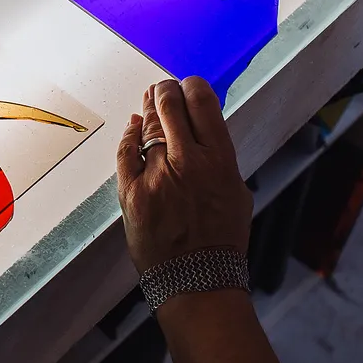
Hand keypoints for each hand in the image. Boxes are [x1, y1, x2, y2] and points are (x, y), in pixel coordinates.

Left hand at [116, 78, 252, 271]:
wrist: (197, 278)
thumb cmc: (221, 239)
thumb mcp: (236, 191)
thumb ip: (218, 158)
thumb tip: (202, 131)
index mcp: (219, 160)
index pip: (202, 103)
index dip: (193, 86)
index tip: (189, 84)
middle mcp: (188, 162)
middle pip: (170, 106)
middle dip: (166, 91)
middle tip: (164, 87)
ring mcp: (157, 176)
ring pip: (147, 126)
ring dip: (149, 109)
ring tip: (150, 99)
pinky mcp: (132, 191)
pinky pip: (126, 151)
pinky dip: (128, 135)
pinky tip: (132, 125)